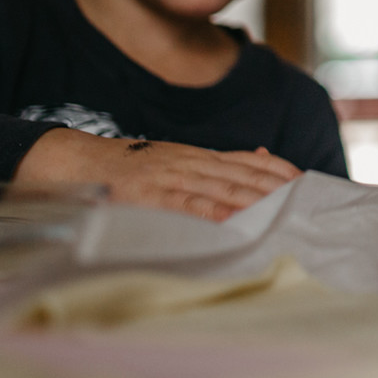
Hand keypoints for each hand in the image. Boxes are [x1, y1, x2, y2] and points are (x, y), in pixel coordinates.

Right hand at [16, 127, 299, 221]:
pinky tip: (228, 220)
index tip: (305, 183)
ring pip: (218, 188)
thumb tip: (260, 160)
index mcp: (194, 156)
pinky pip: (181, 203)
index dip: (277, 172)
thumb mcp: (171, 162)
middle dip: (275, 189)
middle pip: (240, 174)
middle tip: (304, 203)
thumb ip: (210, 167)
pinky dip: (207, 211)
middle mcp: (187, 162)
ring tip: (280, 214)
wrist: (72, 161)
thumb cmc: (123, 170)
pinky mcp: (145, 195)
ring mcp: (166, 177)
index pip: (247, 162)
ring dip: (250, 201)